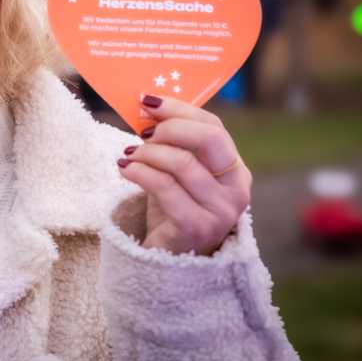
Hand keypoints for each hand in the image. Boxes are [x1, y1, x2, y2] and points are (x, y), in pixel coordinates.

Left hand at [116, 94, 251, 256]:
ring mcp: (220, 210)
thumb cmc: (173, 207)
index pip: (213, 126)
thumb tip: (147, 107)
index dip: (179, 109)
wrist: (169, 258)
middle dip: (170, 127)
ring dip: (147, 153)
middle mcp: (236, 188)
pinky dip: (140, 173)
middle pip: (208, 139)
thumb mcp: (178, 172)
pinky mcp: (197, 227)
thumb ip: (173, 144)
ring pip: (182, 163)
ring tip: (128, 156)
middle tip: (143, 132)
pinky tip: (125, 170)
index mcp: (235, 168)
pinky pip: (165, 188)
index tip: (147, 102)